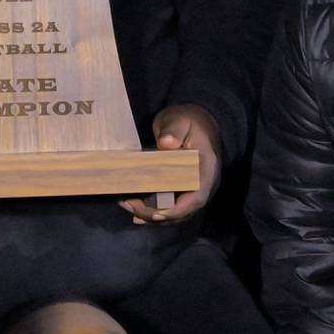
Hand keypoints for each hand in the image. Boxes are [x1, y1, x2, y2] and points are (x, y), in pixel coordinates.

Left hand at [119, 105, 220, 224]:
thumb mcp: (180, 120)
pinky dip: (153, 209)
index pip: (196, 198)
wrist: (199, 121)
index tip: (154, 214)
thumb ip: (174, 130)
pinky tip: (135, 208)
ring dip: (151, 213)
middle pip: (182, 211)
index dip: (176, 210)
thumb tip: (166, 142)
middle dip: (155, 214)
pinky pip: (170, 205)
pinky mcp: (183, 189)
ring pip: (174, 211)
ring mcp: (193, 189)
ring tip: (127, 204)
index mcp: (206, 169)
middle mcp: (203, 184)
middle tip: (129, 205)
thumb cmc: (188, 120)